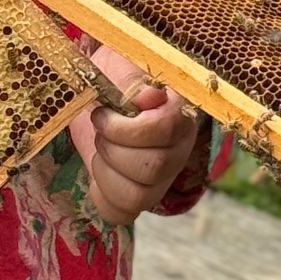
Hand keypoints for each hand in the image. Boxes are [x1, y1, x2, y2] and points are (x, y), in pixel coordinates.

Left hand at [70, 45, 203, 225]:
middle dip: (112, 148)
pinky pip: (122, 213)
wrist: (103, 93)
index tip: (102, 114)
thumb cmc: (115, 76)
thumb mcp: (120, 66)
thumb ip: (132, 82)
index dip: (125, 128)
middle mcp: (179, 150)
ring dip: (105, 172)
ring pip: (137, 197)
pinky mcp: (140, 196)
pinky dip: (102, 194)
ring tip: (101, 148)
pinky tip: (100, 168)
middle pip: (152, 168)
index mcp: (180, 113)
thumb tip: (150, 98)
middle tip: (99, 128)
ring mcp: (161, 178)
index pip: (165, 131)